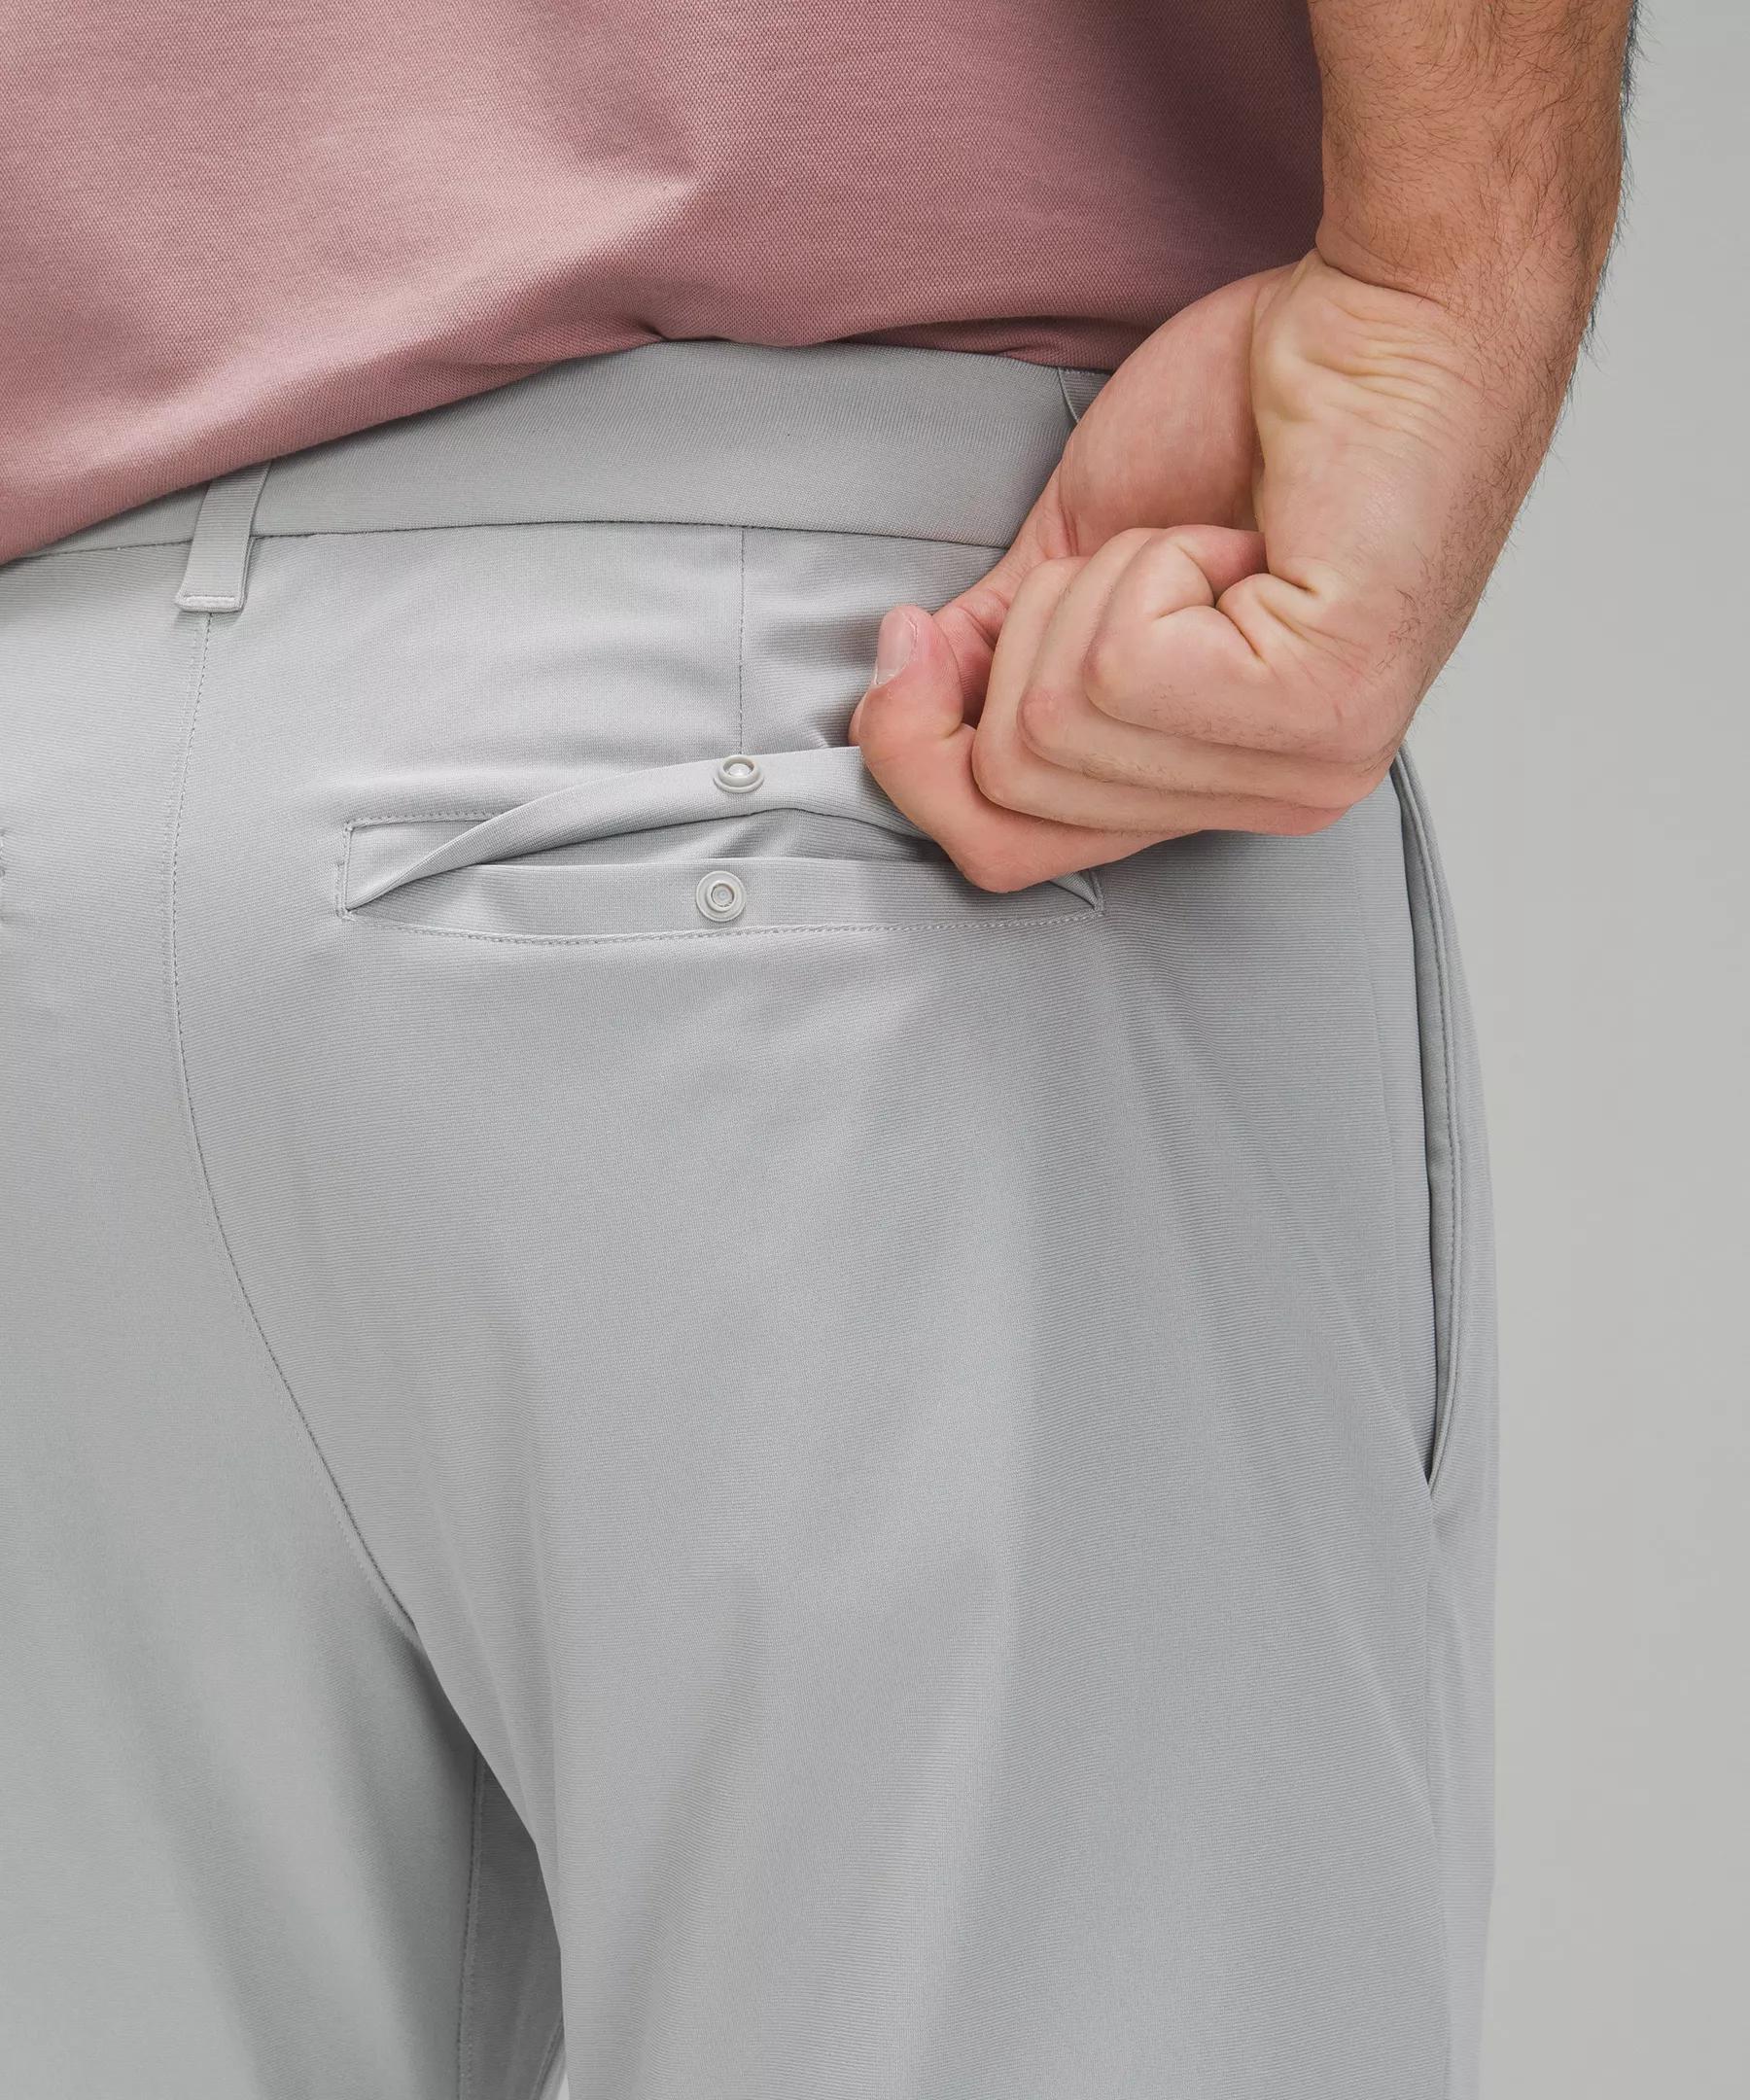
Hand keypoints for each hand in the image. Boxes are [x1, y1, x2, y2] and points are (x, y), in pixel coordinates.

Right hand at [849, 251, 1576, 890]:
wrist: (1387, 311)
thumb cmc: (1261, 411)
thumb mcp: (1079, 558)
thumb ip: (997, 652)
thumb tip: (900, 694)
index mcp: (1220, 783)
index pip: (1008, 856)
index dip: (919, 756)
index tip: (916, 641)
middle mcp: (1276, 801)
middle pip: (1012, 794)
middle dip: (1019, 644)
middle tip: (1129, 558)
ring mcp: (1307, 766)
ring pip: (1058, 724)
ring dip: (1097, 587)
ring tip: (1197, 540)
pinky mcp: (1325, 705)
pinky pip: (1124, 666)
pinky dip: (1148, 564)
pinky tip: (1238, 536)